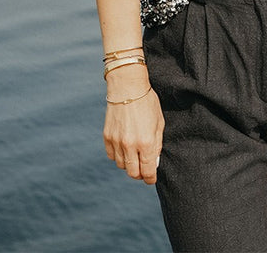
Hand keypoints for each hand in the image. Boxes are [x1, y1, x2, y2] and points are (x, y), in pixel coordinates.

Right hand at [102, 68, 164, 184]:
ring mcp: (117, 142)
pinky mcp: (107, 137)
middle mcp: (130, 145)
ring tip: (135, 155)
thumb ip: (157, 144)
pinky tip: (124, 148)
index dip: (150, 178)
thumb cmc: (147, 103)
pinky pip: (112, 155)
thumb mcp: (159, 122)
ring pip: (121, 165)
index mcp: (146, 143)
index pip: (147, 171)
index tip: (151, 179)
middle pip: (133, 172)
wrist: (127, 87)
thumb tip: (153, 163)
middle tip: (144, 169)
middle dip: (140, 174)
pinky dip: (118, 156)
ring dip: (129, 164)